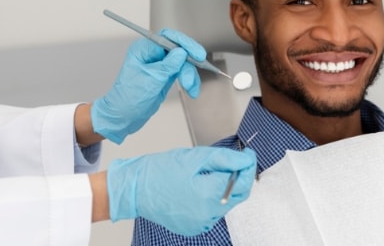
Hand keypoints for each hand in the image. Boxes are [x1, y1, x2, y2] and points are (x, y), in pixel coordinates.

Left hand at [91, 28, 205, 143]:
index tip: (197, 54)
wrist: (123, 116)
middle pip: (179, 49)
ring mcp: (160, 64)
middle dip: (188, 64)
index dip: (185, 44)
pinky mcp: (166, 75)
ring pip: (183, 62)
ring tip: (191, 88)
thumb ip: (168, 65)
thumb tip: (182, 52)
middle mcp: (152, 54)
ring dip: (190, 75)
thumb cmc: (128, 98)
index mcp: (143, 49)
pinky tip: (192, 90)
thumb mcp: (151, 80)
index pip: (168, 38)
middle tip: (195, 74)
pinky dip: (189, 81)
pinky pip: (183, 72)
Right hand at [107, 147, 256, 235]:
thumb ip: (225, 159)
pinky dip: (213, 200)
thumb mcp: (196, 157)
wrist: (134, 189)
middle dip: (240, 177)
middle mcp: (207, 214)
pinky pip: (213, 213)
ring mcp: (201, 224)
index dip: (249, 165)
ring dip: (226, 189)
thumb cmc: (160, 170)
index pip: (243, 181)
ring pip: (227, 204)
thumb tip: (247, 160)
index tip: (248, 155)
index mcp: (209, 195)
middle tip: (234, 162)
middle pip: (239, 195)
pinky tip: (200, 189)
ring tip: (210, 174)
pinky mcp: (194, 228)